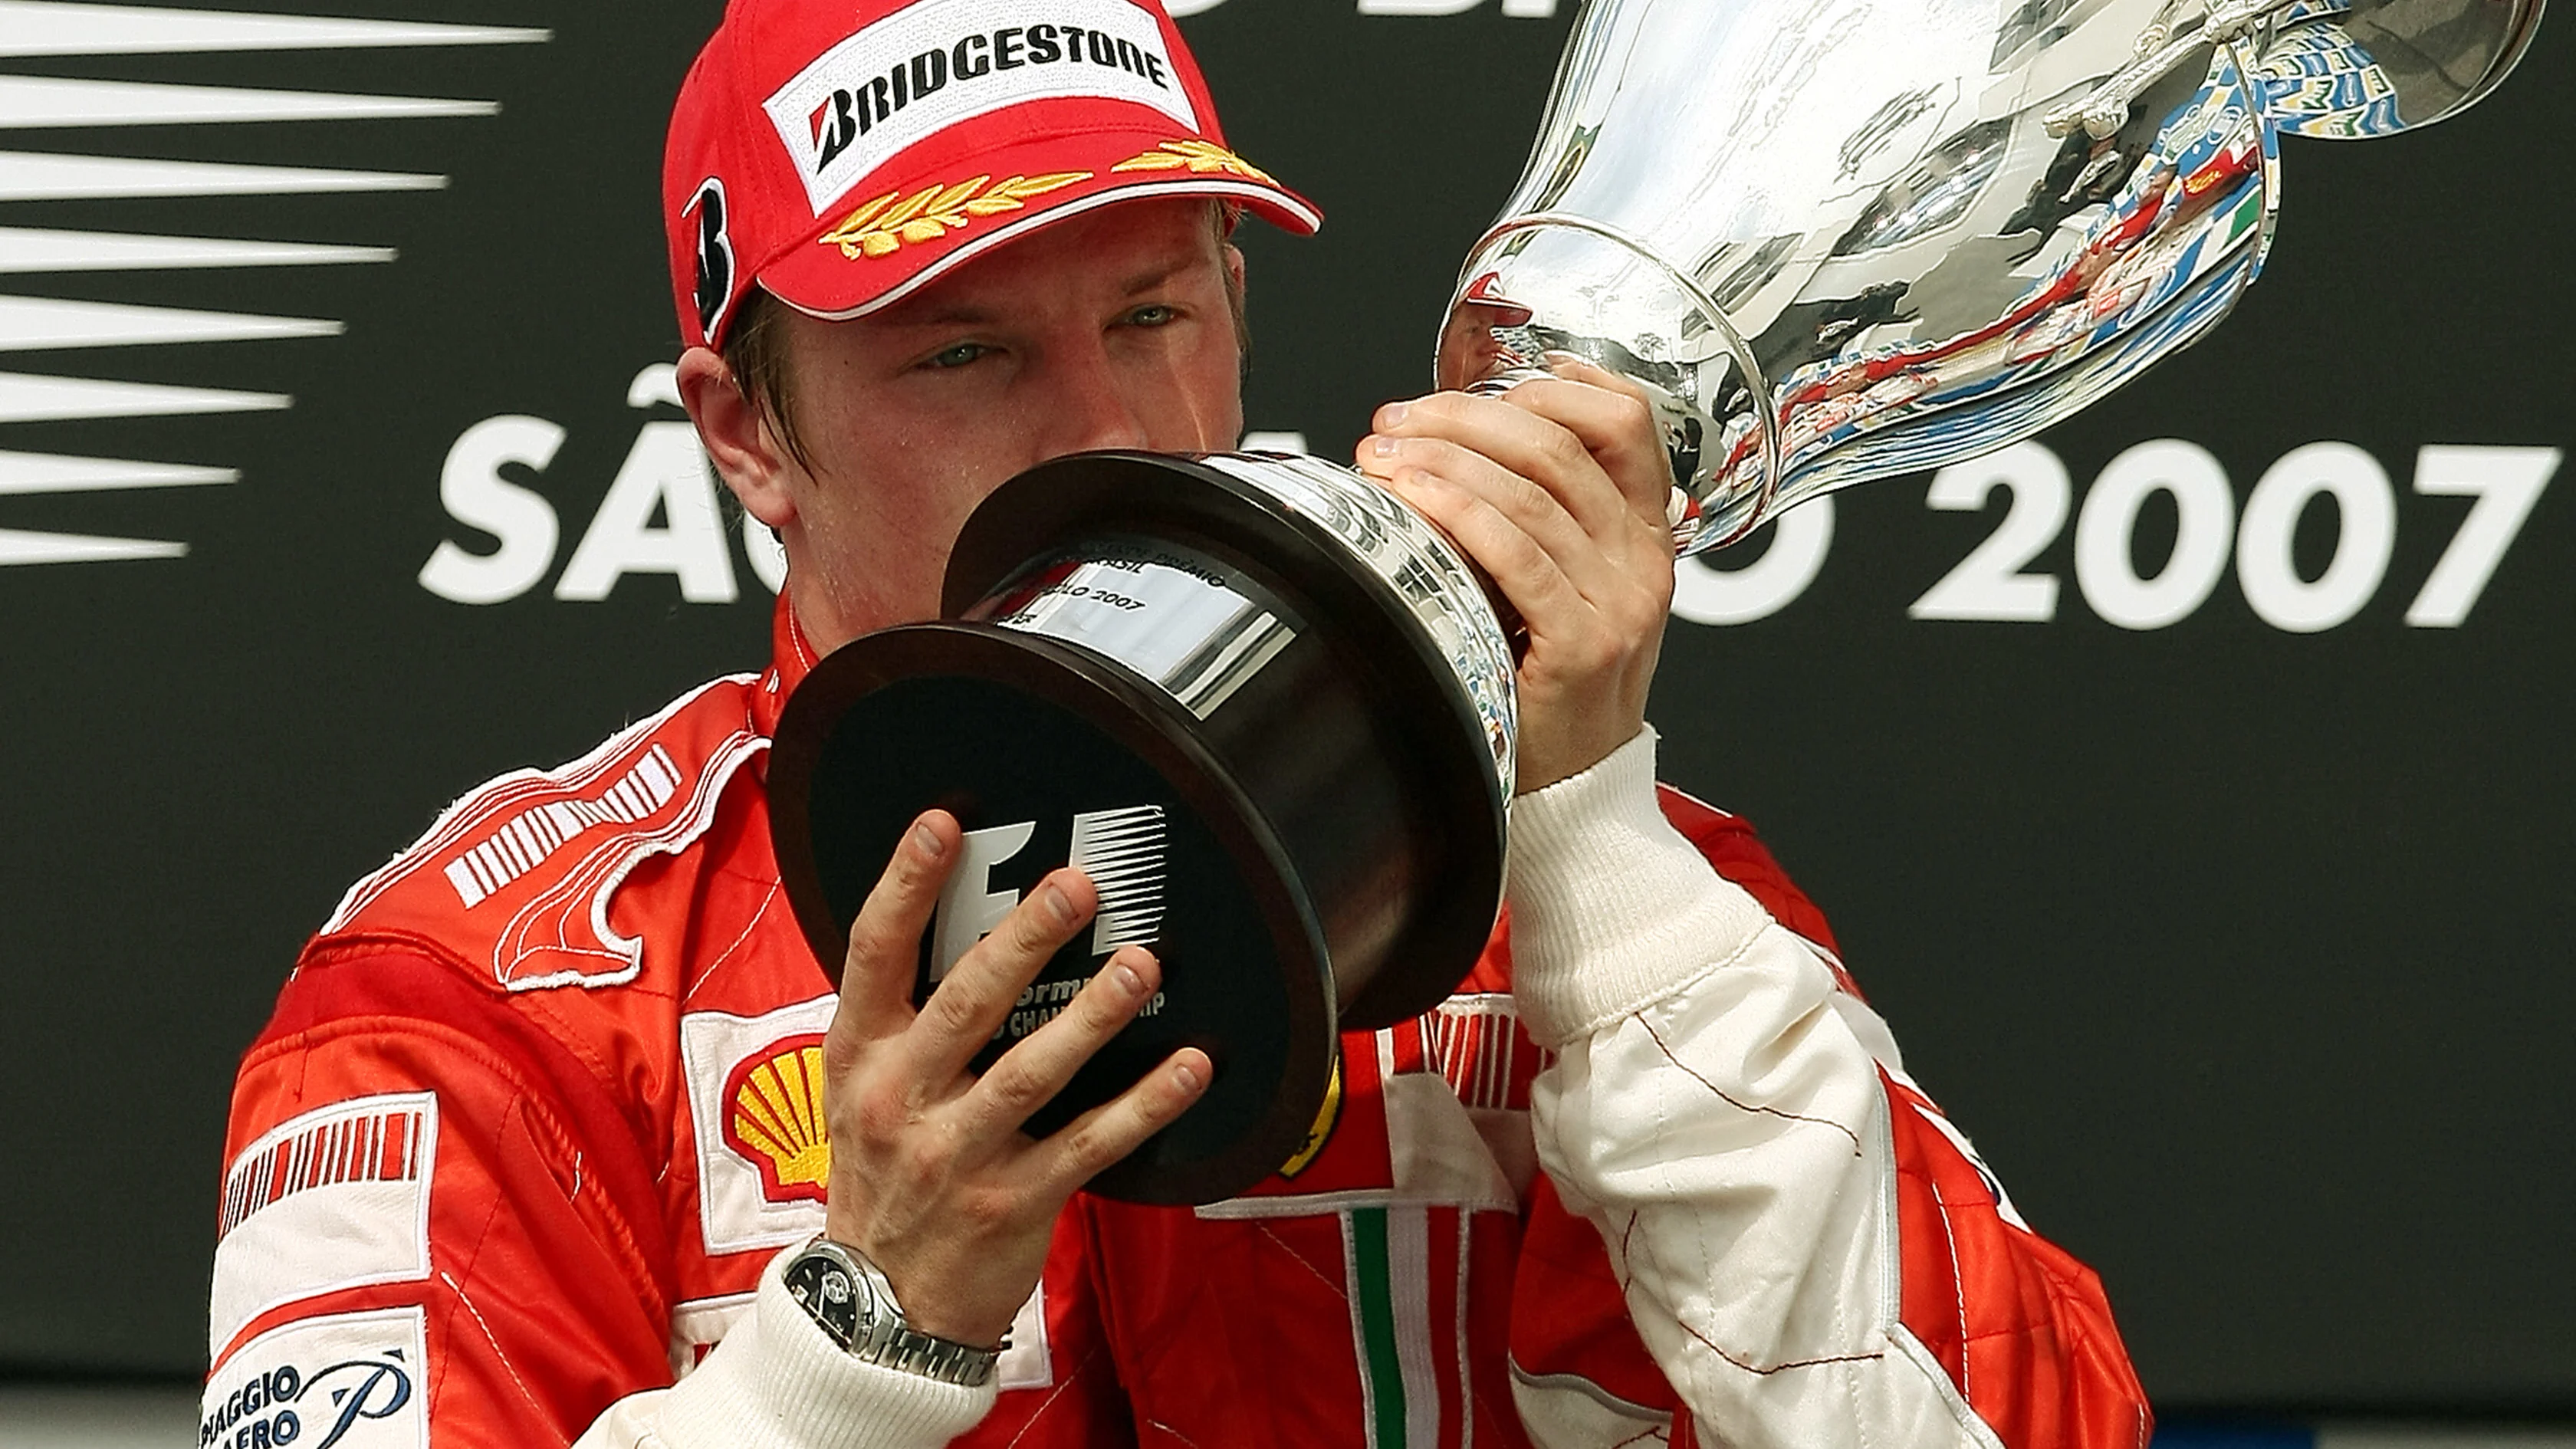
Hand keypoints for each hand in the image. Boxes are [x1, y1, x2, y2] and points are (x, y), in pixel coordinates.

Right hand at [820, 810, 1209, 1345]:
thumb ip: (906, 1016)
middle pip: (965, 1004)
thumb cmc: (881, 1176)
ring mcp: (956, 1154)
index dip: (904, 886)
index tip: (942, 824)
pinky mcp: (1015, 1201)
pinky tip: (1189, 1066)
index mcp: (859, 1056)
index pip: (872, 955)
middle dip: (1022, 939)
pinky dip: (1146, 1103)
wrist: (876, 1309)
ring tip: (1142, 965)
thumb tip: (969, 915)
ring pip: (1031, 1072)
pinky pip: (1092, 1143)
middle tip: (1076, 885)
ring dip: (1093, 1015)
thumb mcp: (861, 1090)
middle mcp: (900, 1099)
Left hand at [1355, 358, 1674, 792]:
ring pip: (1533, 493)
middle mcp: (1644, 561)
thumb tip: (1454, 444)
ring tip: (1384, 454)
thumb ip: (1539, 521)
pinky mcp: (1583, 643)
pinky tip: (1413, 497)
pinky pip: (1516, 555)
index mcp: (1647, 535)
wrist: (1577, 789)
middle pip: (1560, 445)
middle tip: (1399, 419)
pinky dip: (1459, 512)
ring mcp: (1619, 602)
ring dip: (1445, 459)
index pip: (1628, 422)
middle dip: (1467, 417)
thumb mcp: (1565, 588)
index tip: (1493, 376)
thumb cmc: (1552, 685)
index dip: (1559, 384)